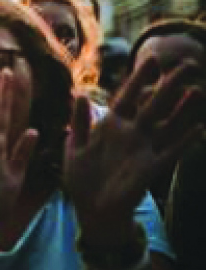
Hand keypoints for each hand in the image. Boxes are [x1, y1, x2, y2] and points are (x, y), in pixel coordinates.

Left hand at [64, 56, 204, 237]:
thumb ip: (79, 121)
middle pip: (153, 104)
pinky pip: (170, 152)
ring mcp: (143, 150)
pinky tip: (199, 129)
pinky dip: (183, 141)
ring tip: (196, 91)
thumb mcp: (75, 146)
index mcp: (111, 125)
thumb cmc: (82, 177)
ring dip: (181, 109)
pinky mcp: (150, 168)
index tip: (154, 59)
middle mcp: (131, 134)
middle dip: (168, 86)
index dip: (140, 78)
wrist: (92, 209)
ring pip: (166, 124)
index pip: (128, 96)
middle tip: (188, 65)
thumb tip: (79, 94)